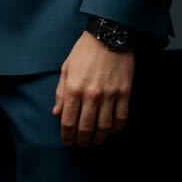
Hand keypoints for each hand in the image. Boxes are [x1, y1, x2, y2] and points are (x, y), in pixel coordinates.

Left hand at [53, 31, 133, 145]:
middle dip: (82, 139)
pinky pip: (122, 117)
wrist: (108, 37)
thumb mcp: (66, 69)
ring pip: (105, 126)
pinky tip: (113, 130)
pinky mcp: (125, 93)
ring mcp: (110, 95)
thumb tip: (57, 113)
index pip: (68, 120)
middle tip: (81, 144)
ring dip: (100, 137)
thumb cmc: (84, 52)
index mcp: (74, 88)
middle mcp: (91, 95)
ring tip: (96, 140)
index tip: (67, 141)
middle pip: (86, 127)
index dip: (67, 135)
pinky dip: (117, 128)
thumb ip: (61, 92)